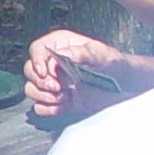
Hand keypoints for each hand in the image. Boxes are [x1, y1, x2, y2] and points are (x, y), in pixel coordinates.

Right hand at [23, 29, 152, 117]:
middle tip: (58, 87)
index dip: (37, 60)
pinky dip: (48, 108)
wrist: (124, 87)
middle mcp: (53, 64)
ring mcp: (53, 83)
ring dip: (44, 96)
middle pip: (30, 70)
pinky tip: (63, 106)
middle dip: (41, 81)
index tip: (44, 71)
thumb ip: (82, 53)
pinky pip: (40, 106)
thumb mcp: (101, 54)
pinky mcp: (56, 100)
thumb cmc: (113, 65)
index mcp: (61, 46)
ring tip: (63, 97)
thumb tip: (63, 54)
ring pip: (31, 88)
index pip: (38, 49)